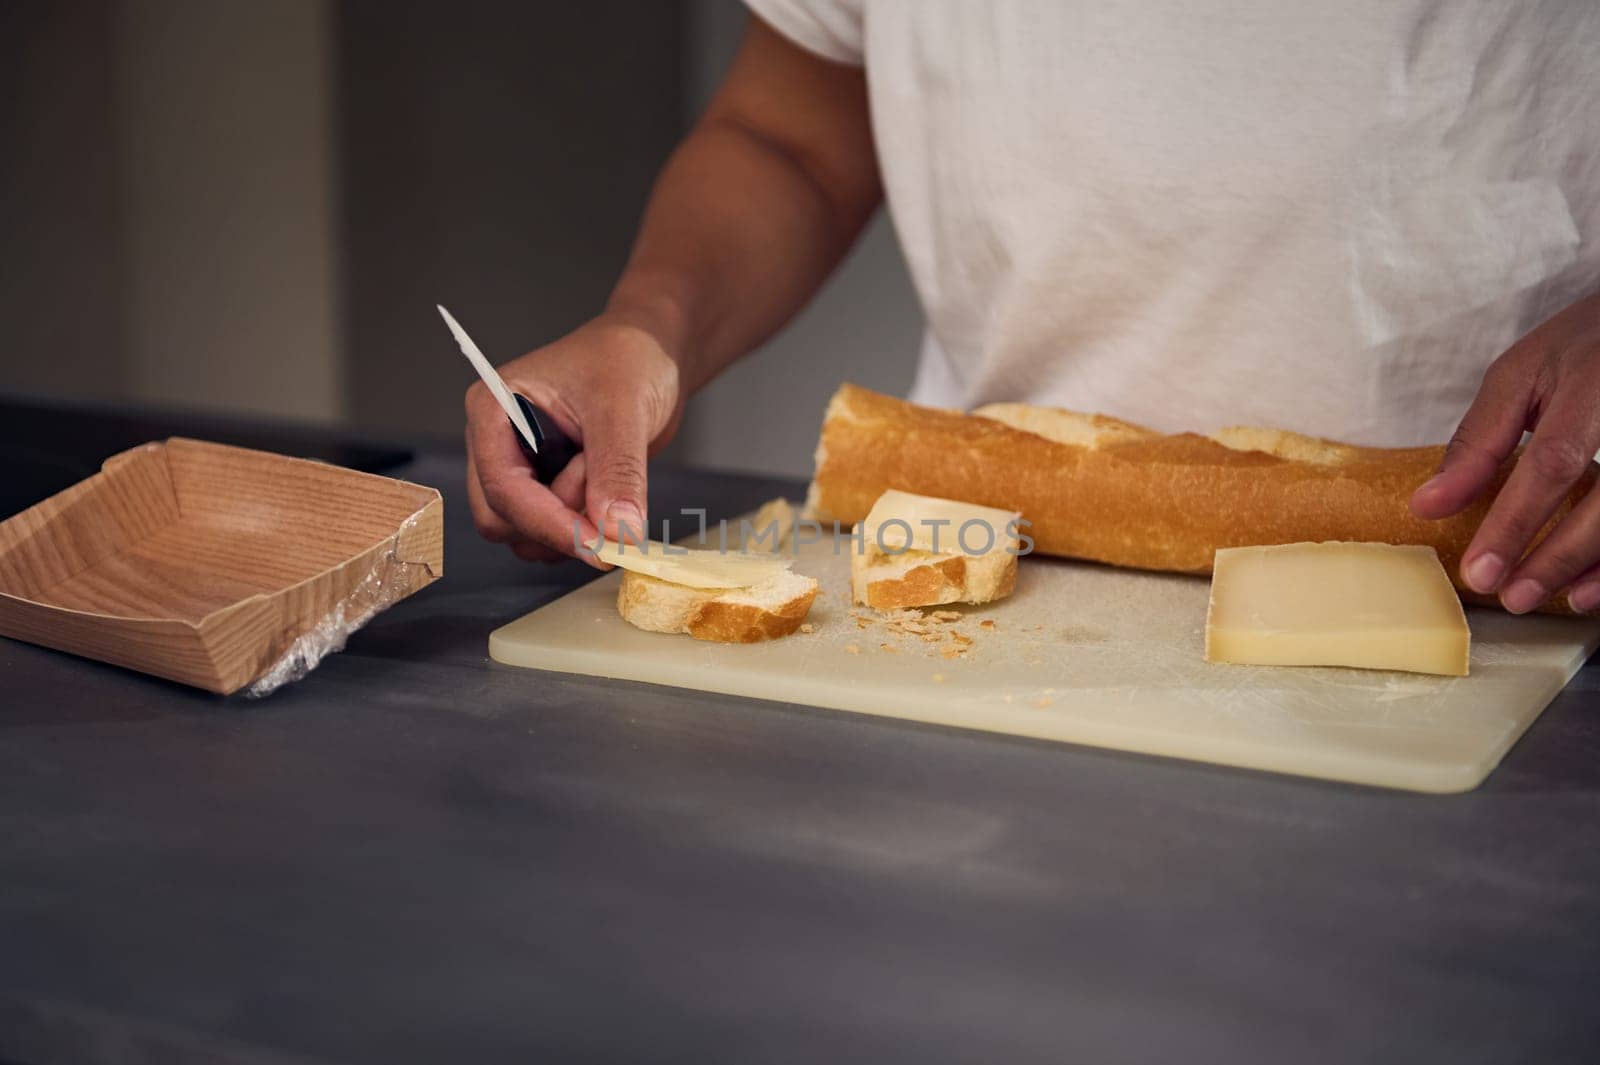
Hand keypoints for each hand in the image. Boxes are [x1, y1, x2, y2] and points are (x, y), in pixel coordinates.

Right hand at [465, 317, 682, 563]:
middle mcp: (496, 443)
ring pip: (524, 535)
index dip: (547, 523)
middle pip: (501, 519)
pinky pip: (551, 535)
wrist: (651, 358)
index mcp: (493, 409)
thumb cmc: (627, 358)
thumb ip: (617, 470)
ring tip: (608, 472)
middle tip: (610, 500)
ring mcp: (520, 469)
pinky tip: (609, 490)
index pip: (502, 487)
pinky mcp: (546, 489)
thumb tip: (616, 529)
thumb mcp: (624, 408)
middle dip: (557, 523)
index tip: (595, 544)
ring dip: (572, 524)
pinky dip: (582, 528)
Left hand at [1410, 290, 1599, 611]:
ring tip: (1545, 599)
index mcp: (1591, 390)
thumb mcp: (1521, 375)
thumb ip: (1479, 440)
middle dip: (1553, 557)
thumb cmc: (1580, 348)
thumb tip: (1429, 504)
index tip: (1479, 570)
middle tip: (1509, 597)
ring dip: (1590, 567)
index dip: (1515, 521)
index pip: (1553, 464)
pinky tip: (1588, 589)